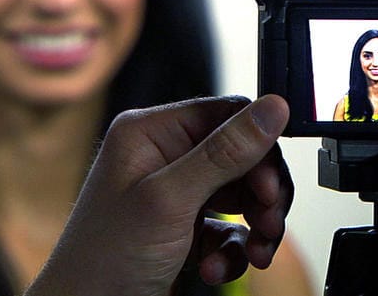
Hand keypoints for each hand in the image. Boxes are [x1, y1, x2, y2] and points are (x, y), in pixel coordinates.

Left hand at [23, 94, 291, 295]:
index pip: (224, 115)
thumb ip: (224, 152)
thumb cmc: (105, 257)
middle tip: (268, 220)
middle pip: (240, 157)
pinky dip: (232, 251)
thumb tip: (272, 108)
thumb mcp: (171, 199)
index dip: (257, 145)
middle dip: (261, 193)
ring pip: (241, 195)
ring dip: (254, 226)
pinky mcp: (185, 228)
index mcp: (150, 132)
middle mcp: (164, 157)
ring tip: (256, 251)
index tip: (272, 181)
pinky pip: (229, 229)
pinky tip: (214, 269)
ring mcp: (176, 194)